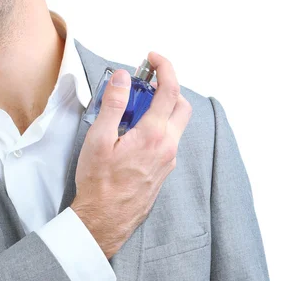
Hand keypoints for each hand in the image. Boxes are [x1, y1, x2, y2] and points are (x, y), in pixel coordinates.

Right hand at [71, 51, 191, 258]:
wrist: (104, 220)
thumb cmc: (99, 184)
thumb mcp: (99, 140)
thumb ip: (113, 105)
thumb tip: (122, 79)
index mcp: (154, 136)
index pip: (170, 91)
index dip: (165, 68)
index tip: (153, 60)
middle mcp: (167, 148)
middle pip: (182, 107)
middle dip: (168, 89)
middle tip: (145, 86)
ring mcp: (167, 163)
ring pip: (175, 127)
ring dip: (160, 112)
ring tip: (130, 115)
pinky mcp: (162, 174)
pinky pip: (167, 144)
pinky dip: (156, 131)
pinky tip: (132, 138)